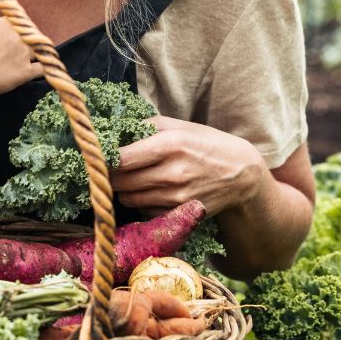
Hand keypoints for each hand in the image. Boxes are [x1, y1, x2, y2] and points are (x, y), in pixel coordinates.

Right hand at [0, 17, 40, 95]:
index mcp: (7, 24)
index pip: (20, 23)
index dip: (20, 31)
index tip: (17, 37)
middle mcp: (19, 37)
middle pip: (32, 36)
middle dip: (29, 42)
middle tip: (23, 49)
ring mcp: (24, 54)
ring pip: (40, 50)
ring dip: (37, 54)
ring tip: (31, 59)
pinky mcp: (27, 71)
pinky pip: (42, 68)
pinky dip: (44, 69)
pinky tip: (43, 70)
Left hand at [113, 116, 265, 215]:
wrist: (242, 174)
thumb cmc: (208, 144)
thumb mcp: (180, 126)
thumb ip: (146, 127)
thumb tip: (114, 133)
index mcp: (170, 144)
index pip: (120, 158)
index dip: (104, 159)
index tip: (99, 156)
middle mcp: (172, 173)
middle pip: (120, 181)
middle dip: (109, 175)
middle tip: (108, 169)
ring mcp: (176, 197)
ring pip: (128, 198)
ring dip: (123, 190)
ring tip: (129, 179)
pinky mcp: (178, 213)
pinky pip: (144, 212)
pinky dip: (140, 203)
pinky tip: (150, 191)